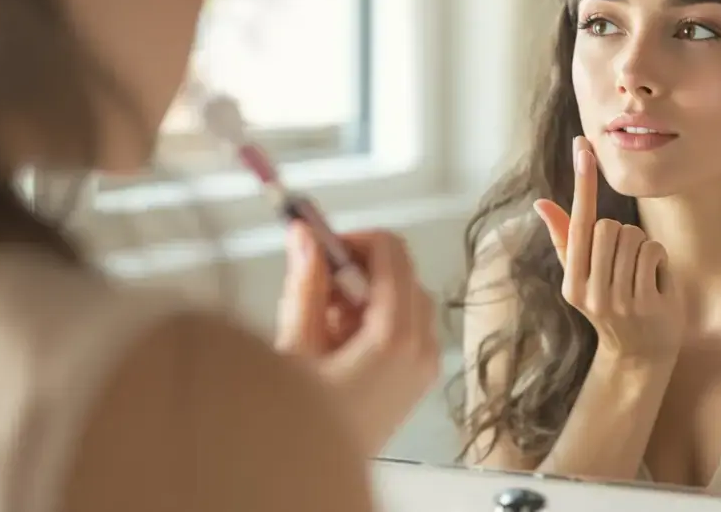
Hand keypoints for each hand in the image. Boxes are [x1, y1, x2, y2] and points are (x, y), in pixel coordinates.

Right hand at [277, 224, 440, 454]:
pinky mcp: (417, 379)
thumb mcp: (296, 347)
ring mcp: (425, 365)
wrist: (313, 483)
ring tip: (321, 320)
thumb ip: (305, 285)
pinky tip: (336, 342)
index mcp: (396, 337)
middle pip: (401, 273)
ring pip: (405, 298)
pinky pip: (407, 327)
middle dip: (357, 268)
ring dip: (365, 294)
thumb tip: (305, 237)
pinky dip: (376, 319)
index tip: (318, 244)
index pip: (391, 252)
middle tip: (314, 284)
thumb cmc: (301, 427)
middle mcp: (422, 348)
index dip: (352, 239)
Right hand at [533, 136, 683, 363]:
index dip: (582, 182)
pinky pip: (654, 253)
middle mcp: (590, 292)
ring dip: (644, 249)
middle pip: (611, 226)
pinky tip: (657, 282)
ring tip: (641, 275)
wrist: (639, 358)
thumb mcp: (585, 278)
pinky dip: (660, 260)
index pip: (577, 222)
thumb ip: (566, 239)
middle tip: (628, 262)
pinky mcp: (646, 304)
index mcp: (572, 281)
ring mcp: (618, 300)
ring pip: (634, 238)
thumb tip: (542, 203)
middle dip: (625, 236)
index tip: (584, 145)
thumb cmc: (614, 307)